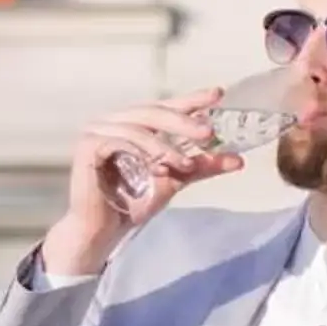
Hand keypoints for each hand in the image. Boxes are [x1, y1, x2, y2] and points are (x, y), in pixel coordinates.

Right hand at [39, 90, 242, 282]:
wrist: (103, 231)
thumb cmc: (132, 203)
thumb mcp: (175, 180)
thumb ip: (201, 166)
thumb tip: (239, 160)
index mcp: (131, 123)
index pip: (164, 106)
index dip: (190, 100)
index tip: (217, 93)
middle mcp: (111, 120)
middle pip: (152, 111)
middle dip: (182, 121)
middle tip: (208, 132)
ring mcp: (96, 130)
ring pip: (138, 127)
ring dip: (166, 146)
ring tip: (187, 164)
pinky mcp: (87, 145)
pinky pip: (120, 142)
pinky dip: (143, 154)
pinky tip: (159, 170)